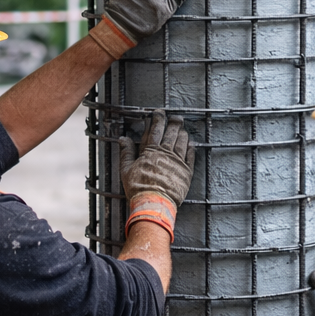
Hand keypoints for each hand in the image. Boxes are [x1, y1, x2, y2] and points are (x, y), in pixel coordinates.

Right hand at [119, 110, 194, 241]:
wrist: (154, 203)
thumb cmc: (138, 188)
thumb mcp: (126, 169)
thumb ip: (126, 152)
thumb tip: (123, 139)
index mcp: (150, 151)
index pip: (154, 130)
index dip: (157, 120)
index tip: (158, 113)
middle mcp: (165, 153)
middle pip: (171, 133)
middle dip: (173, 123)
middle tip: (175, 117)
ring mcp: (177, 162)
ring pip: (182, 142)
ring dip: (182, 133)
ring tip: (182, 129)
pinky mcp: (186, 171)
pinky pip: (190, 156)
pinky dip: (191, 148)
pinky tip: (191, 143)